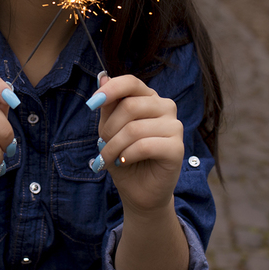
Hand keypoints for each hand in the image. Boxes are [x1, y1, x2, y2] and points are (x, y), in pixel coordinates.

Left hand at [89, 73, 184, 215]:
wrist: (139, 191)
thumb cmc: (124, 157)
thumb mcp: (110, 130)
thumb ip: (109, 105)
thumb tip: (103, 78)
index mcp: (149, 98)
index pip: (131, 82)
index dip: (111, 90)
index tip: (91, 104)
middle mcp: (165, 107)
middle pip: (130, 106)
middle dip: (109, 129)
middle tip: (103, 146)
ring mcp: (175, 127)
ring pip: (134, 128)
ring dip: (114, 147)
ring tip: (109, 159)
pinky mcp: (177, 148)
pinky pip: (144, 145)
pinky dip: (127, 155)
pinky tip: (124, 161)